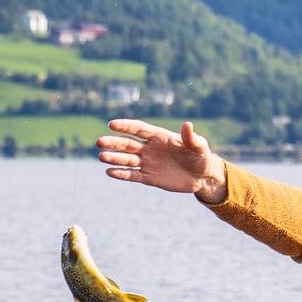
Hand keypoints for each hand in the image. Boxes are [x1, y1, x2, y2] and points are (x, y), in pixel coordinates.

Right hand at [99, 118, 225, 204]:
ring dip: (114, 158)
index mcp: (159, 137)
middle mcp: (150, 148)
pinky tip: (109, 172)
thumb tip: (187, 125)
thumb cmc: (201, 157)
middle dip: (114, 142)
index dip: (126, 126)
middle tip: (99, 142)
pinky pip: (133, 175)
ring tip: (101, 156)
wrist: (203, 177)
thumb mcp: (199, 147)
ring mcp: (148, 163)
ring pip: (127, 159)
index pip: (139, 129)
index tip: (112, 124)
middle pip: (128, 143)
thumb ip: (191, 138)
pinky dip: (121, 174)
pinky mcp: (149, 178)